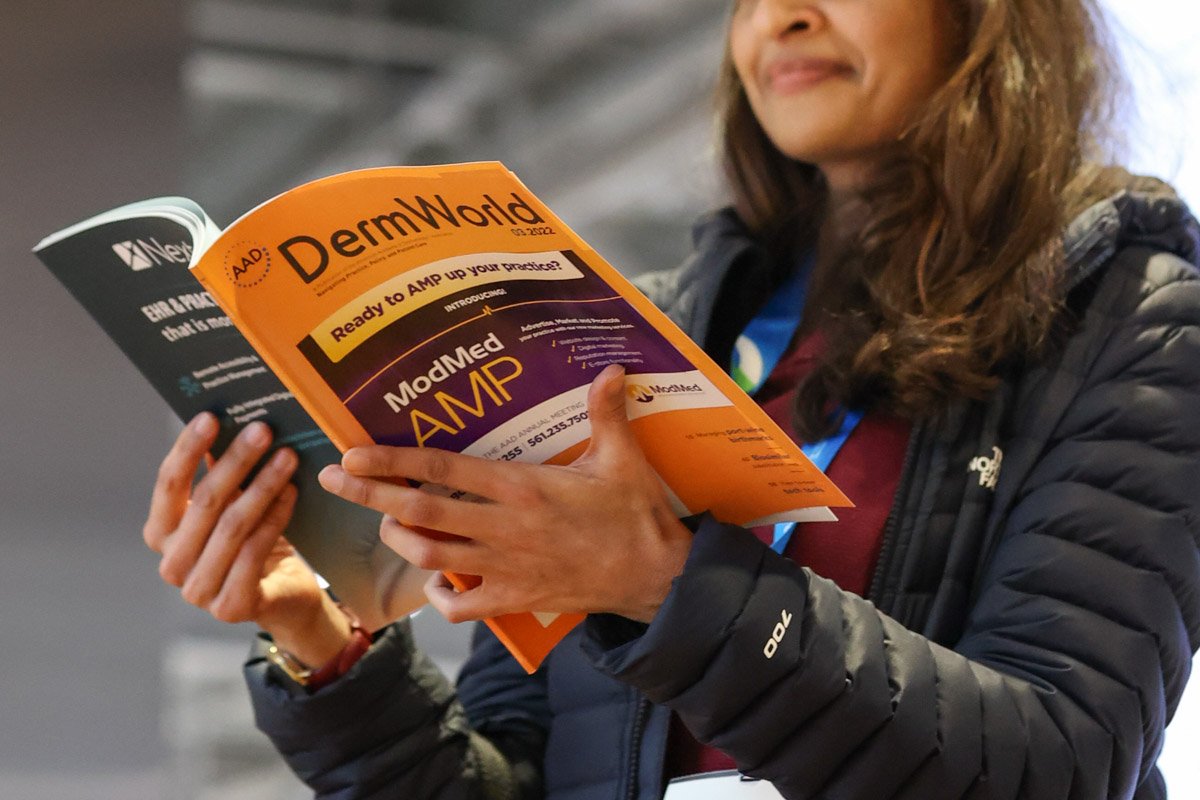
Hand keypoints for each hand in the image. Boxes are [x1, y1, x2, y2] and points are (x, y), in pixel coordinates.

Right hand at [144, 414, 350, 665]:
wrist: (284, 596)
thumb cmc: (255, 541)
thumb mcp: (233, 503)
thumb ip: (219, 470)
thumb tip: (225, 416)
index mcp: (161, 534)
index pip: (167, 484)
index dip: (187, 449)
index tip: (212, 416)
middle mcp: (172, 564)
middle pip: (204, 501)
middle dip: (236, 461)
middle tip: (264, 429)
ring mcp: (198, 590)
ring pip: (232, 525)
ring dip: (263, 485)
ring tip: (288, 456)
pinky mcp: (230, 606)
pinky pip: (255, 550)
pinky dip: (276, 517)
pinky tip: (293, 492)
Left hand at [317, 365, 692, 622]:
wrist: (655, 577)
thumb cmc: (635, 516)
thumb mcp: (623, 459)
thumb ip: (607, 412)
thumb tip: (611, 367)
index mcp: (522, 488)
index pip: (442, 471)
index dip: (391, 461)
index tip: (351, 454)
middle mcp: (503, 528)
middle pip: (417, 514)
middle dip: (368, 496)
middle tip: (331, 481)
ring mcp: (505, 569)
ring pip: (428, 557)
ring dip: (397, 539)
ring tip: (383, 521)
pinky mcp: (515, 599)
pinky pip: (460, 607)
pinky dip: (439, 597)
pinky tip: (435, 582)